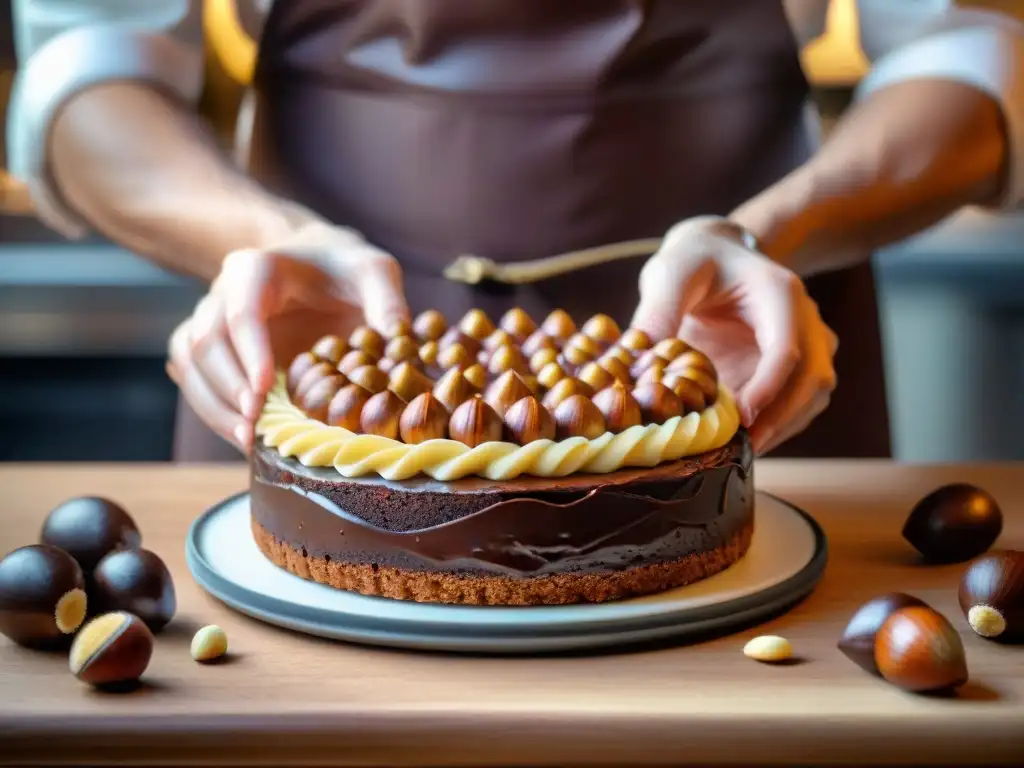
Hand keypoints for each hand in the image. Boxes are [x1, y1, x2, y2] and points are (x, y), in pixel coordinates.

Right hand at [165, 223, 408, 452]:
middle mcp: (224, 290)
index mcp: (259, 268)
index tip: (266, 390)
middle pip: (206, 339)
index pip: (242, 311)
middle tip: (257, 426)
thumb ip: (388, 303)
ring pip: (189, 360)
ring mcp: (210, 317)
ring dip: (213, 404)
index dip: (250, 353)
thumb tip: (397, 349)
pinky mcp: (209, 346)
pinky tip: (243, 436)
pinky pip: (191, 376)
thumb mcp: (375, 272)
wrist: (319, 265)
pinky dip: (211, 408)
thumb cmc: (346, 269)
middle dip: (229, 388)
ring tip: (248, 440)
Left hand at [630, 215, 837, 454]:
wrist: (717, 253)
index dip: (768, 388)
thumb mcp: (672, 275)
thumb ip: (658, 313)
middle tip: (740, 449)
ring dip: (781, 428)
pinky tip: (739, 440)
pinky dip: (775, 425)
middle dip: (781, 419)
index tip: (741, 417)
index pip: (786, 348)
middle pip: (813, 379)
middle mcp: (806, 319)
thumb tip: (638, 363)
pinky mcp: (794, 367)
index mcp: (780, 294)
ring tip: (736, 451)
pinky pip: (797, 403)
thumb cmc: (695, 260)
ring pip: (812, 397)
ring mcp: (807, 344)